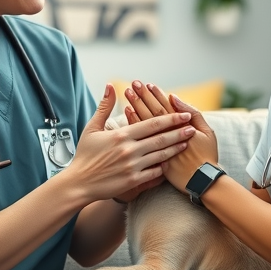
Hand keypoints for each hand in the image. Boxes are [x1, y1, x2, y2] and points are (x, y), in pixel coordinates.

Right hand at [62, 84, 194, 203]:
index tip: (183, 114)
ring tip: (188, 142)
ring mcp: (132, 167)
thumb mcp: (92, 128)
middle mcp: (129, 150)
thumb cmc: (84, 155)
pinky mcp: (133, 182)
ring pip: (160, 156)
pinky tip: (174, 163)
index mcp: (121, 135)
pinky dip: (165, 168)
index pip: (151, 124)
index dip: (170, 118)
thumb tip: (111, 85)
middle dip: (179, 132)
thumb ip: (104, 106)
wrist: (78, 183)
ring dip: (175, 149)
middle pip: (160, 139)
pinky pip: (154, 174)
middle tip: (192, 127)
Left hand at [124, 81, 219, 192]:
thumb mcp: (207, 132)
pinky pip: (140, 138)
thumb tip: (176, 99)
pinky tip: (127, 113)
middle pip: (152, 112)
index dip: (156, 95)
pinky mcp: (152, 157)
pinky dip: (134, 124)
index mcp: (181, 127)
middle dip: (142, 97)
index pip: (165, 107)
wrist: (202, 182)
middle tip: (134, 84)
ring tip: (128, 93)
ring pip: (144, 123)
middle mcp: (167, 135)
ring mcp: (158, 147)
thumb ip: (193, 113)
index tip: (148, 84)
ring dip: (135, 106)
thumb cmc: (207, 155)